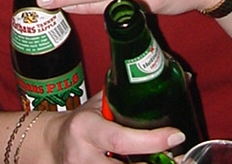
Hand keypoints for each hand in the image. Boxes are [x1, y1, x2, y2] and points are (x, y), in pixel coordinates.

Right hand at [46, 91, 185, 163]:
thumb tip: (173, 76)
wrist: (51, 144)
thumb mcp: (98, 104)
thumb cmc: (81, 121)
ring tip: (171, 162)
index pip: (120, 139)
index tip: (176, 135)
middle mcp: (83, 156)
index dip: (151, 140)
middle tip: (180, 159)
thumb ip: (125, 96)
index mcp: (86, 128)